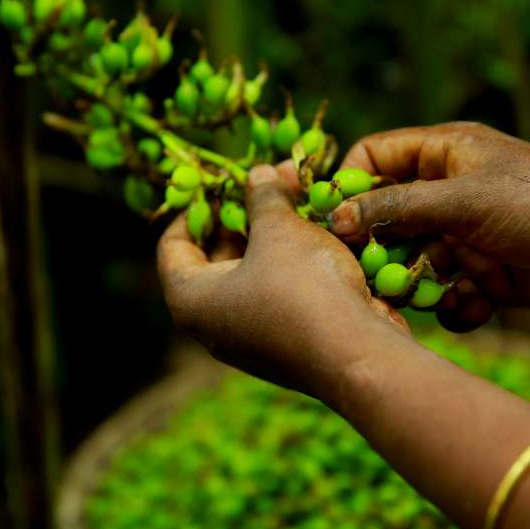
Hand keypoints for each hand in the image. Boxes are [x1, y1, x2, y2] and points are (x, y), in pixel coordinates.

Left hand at [157, 164, 408, 394]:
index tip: (221, 184)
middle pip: (216, 259)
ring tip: (301, 201)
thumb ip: (264, 197)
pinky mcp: (287, 346)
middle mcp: (214, 326)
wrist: (357, 353)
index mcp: (192, 300)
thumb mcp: (279, 229)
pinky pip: (280, 295)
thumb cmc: (302, 286)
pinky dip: (294, 265)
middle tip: (271, 184)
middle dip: (244, 216)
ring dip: (274, 237)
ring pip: (254, 275)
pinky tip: (322, 239)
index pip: (172, 247)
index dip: (195, 209)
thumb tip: (257, 174)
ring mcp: (251, 340)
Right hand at [328, 122, 529, 328]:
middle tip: (370, 276)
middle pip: (390, 218)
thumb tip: (340, 218)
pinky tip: (479, 307)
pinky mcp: (490, 275)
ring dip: (419, 284)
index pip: (376, 158)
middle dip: (382, 249)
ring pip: (417, 262)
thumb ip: (397, 208)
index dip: (351, 187)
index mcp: (446, 153)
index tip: (333, 225)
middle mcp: (453, 192)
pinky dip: (458, 306)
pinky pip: (452, 293)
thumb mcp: (463, 201)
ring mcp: (471, 235)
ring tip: (434, 295)